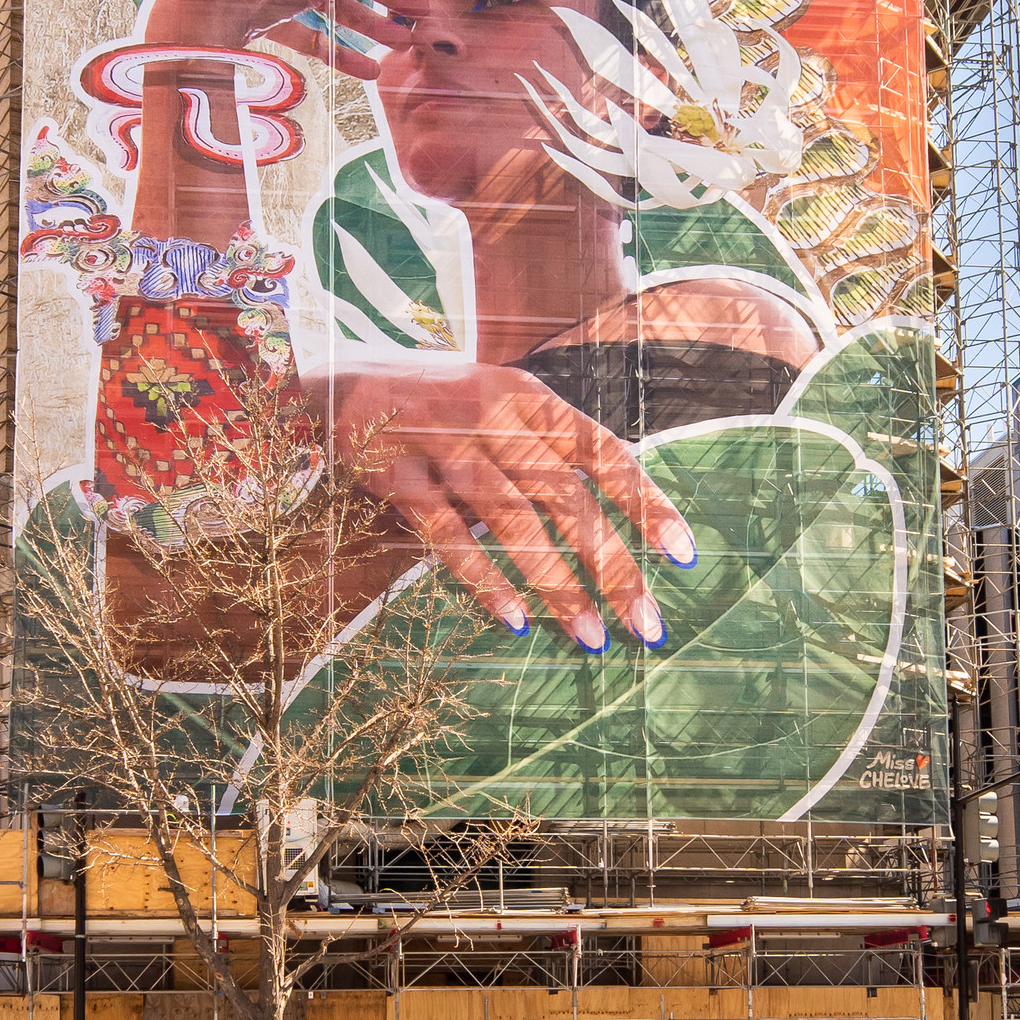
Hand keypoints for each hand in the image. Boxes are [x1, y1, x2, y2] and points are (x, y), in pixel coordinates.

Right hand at [315, 357, 693, 651]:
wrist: (335, 382)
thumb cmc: (436, 408)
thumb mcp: (499, 407)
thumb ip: (548, 452)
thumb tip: (617, 521)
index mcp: (529, 397)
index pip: (604, 451)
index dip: (647, 502)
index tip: (684, 555)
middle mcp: (493, 414)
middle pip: (566, 496)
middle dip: (613, 565)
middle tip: (647, 625)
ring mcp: (442, 443)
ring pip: (512, 519)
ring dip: (558, 583)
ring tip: (592, 637)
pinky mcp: (395, 472)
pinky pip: (444, 534)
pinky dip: (482, 578)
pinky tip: (513, 618)